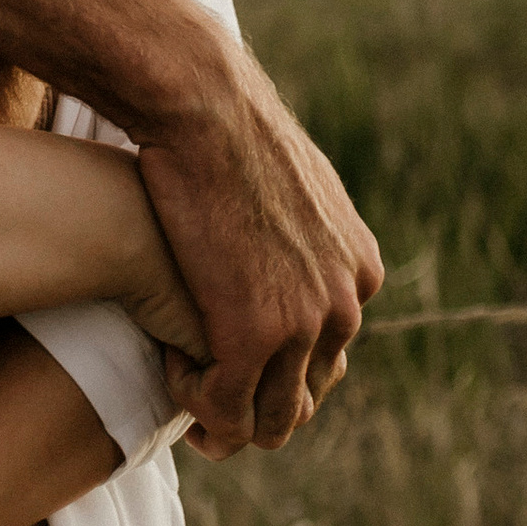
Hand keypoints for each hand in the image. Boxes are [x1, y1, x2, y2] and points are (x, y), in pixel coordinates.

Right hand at [136, 50, 378, 456]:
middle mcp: (344, 306)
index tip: (231, 355)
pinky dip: (195, 401)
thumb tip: (292, 231)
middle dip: (256, 402)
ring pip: (271, 420)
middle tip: (206, 391)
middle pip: (305, 397)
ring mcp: (302, 325)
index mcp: (358, 271)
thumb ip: (305, 223)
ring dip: (226, 415)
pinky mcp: (252, 336)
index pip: (328, 354)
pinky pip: (225, 408)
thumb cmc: (229, 124)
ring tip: (185, 386)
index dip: (278, 365)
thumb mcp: (294, 178)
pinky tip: (168, 365)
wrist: (206, 105)